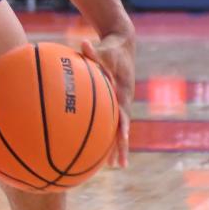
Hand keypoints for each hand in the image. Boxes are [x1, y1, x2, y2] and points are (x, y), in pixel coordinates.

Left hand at [81, 29, 134, 169]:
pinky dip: (107, 133)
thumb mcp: (105, 49)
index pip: (124, 112)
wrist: (123, 44)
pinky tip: (98, 145)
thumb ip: (94, 51)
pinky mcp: (116, 101)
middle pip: (124, 127)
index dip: (124, 125)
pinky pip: (111, 120)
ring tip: (113, 165)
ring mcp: (121, 103)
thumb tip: (84, 44)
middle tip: (119, 165)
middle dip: (122, 146)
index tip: (122, 138)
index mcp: (123, 92)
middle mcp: (125, 101)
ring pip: (119, 127)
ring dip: (116, 145)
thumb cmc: (112, 47)